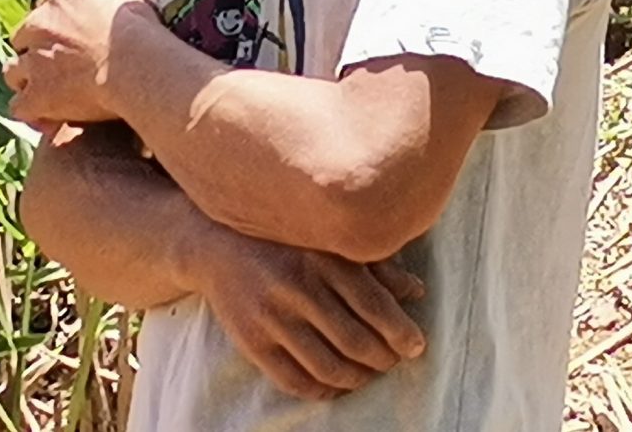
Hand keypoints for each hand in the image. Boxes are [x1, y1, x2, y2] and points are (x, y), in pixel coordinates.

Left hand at [5, 0, 161, 125]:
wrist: (137, 65)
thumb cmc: (142, 33)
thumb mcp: (124, 1)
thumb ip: (104, 1)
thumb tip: (110, 10)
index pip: (45, 4)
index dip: (56, 23)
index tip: (71, 36)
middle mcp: (39, 21)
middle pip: (24, 36)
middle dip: (37, 51)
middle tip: (59, 67)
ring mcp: (33, 59)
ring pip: (13, 70)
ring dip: (27, 80)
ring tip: (48, 94)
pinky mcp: (36, 94)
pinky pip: (20, 107)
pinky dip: (32, 113)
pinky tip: (49, 121)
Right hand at [189, 227, 426, 401]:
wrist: (215, 243)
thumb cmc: (283, 240)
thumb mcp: (328, 241)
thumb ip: (373, 265)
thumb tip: (416, 292)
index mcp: (322, 257)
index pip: (375, 306)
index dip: (402, 333)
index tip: (416, 345)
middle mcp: (297, 287)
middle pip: (356, 341)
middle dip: (385, 360)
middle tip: (393, 361)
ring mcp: (271, 317)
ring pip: (329, 367)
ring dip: (358, 379)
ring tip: (368, 373)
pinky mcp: (251, 341)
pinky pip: (295, 381)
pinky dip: (323, 391)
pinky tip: (336, 384)